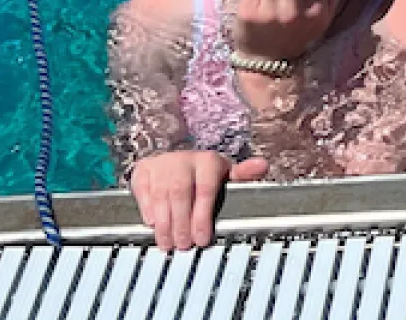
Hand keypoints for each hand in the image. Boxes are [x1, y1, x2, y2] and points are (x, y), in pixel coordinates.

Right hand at [129, 151, 269, 249]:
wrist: (177, 160)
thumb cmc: (206, 173)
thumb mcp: (227, 174)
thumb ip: (244, 175)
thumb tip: (263, 165)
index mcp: (208, 161)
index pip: (206, 190)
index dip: (202, 217)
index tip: (202, 239)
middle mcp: (183, 160)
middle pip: (180, 194)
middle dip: (182, 224)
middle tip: (184, 246)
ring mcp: (161, 164)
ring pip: (161, 195)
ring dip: (164, 223)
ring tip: (168, 243)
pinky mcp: (143, 170)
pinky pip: (142, 190)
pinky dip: (146, 208)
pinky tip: (152, 224)